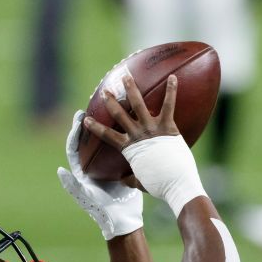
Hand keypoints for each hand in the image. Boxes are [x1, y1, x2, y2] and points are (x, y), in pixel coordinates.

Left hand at [57, 110, 143, 239]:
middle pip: (88, 140)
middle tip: (94, 104)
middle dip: (90, 121)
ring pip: (104, 142)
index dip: (76, 131)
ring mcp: (104, 167)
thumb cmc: (102, 211)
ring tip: (112, 108)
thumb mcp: (87, 196)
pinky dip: (122, 136)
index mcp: (81, 171)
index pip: (75, 146)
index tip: (80, 115)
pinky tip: (130, 124)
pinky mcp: (117, 169)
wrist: (121, 221)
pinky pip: (118, 149)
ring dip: (107, 125)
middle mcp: (91, 167)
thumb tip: (60, 171)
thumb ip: (73, 185)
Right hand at [83, 74, 206, 216]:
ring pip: (138, 105)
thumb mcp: (140, 182)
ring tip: (126, 76)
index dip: (95, 127)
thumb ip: (130, 179)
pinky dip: (171, 90)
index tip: (86, 119)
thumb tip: (123, 180)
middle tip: (105, 91)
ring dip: (131, 89)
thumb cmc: (159, 185)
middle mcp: (138, 135)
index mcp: (129, 149)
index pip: (107, 136)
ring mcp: (152, 130)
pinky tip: (172, 77)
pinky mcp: (168, 127)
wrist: (176, 184)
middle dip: (110, 102)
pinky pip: (168, 105)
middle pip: (120, 115)